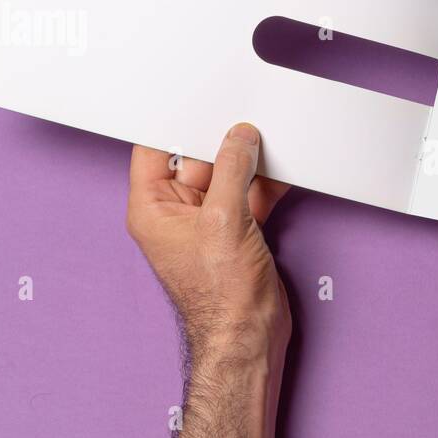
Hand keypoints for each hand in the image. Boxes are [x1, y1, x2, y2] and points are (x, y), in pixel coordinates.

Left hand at [126, 123, 290, 371]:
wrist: (249, 338)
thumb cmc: (221, 297)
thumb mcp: (225, 220)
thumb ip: (233, 170)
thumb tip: (240, 137)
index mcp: (153, 209)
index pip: (156, 150)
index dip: (175, 123)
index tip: (198, 98)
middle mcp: (177, 214)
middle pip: (198, 159)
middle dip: (223, 141)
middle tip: (246, 116)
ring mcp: (209, 223)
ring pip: (228, 176)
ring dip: (250, 163)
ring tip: (272, 140)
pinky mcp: (238, 232)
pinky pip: (250, 195)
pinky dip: (266, 184)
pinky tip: (283, 169)